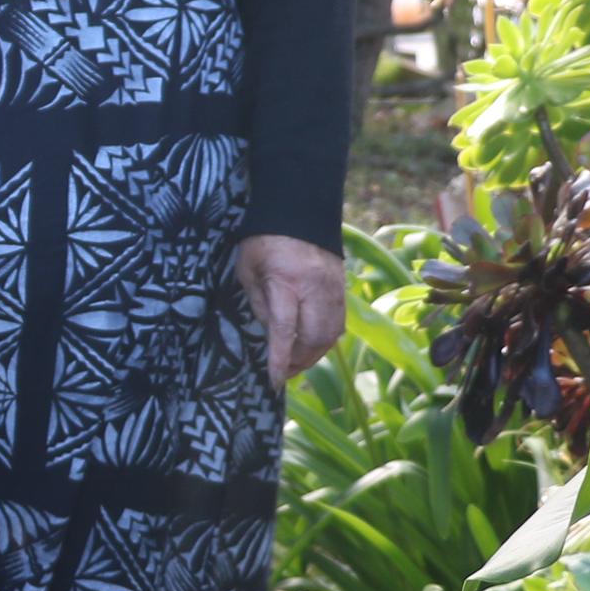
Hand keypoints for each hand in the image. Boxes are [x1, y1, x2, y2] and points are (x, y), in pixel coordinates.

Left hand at [235, 234, 346, 388]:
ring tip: (296, 363)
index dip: (280, 358)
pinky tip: (312, 344)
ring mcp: (333, 289)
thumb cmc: (263, 239)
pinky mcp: (342, 288)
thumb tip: (270, 332)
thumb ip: (258, 303)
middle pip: (313, 338)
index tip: (273, 380)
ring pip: (331, 335)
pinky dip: (325, 340)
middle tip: (283, 372)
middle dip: (299, 361)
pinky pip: (339, 323)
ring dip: (314, 354)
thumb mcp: (248, 269)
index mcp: (286, 281)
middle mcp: (315, 288)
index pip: (284, 329)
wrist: (301, 210)